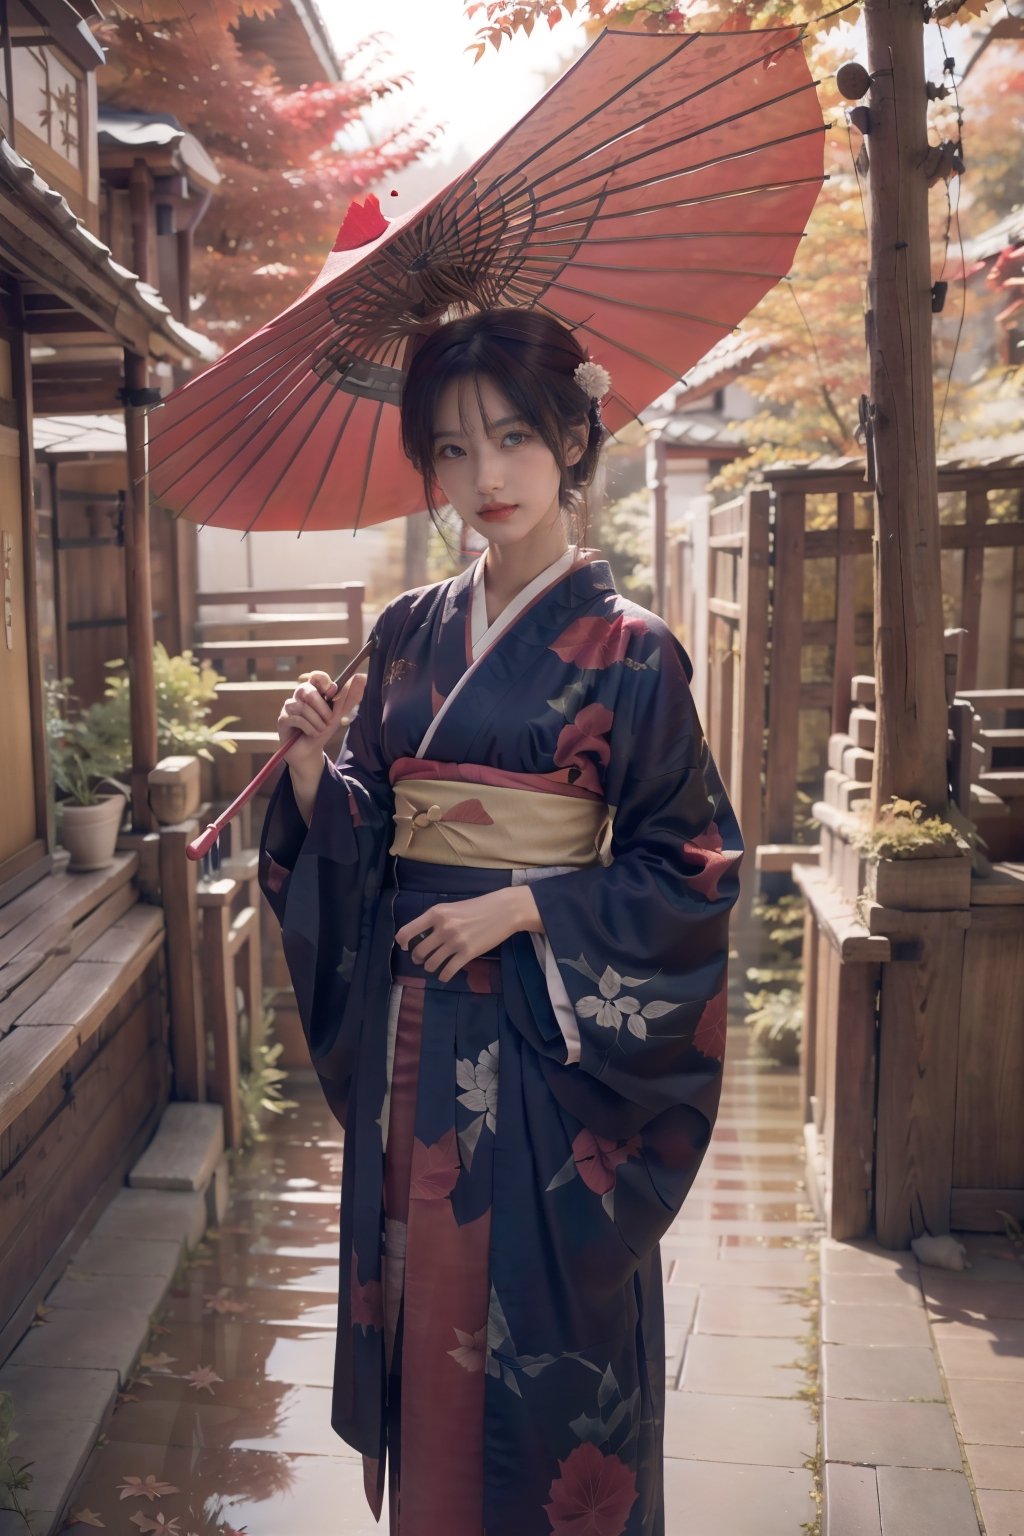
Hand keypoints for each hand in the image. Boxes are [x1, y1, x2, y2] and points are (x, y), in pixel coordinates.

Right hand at [277, 668, 366, 773]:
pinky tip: (311, 733)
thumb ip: (348, 697)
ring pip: (302, 706)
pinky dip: (309, 728)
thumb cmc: (323, 730)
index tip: (332, 692)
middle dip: (322, 707)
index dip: (323, 681)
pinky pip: (296, 718)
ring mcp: (290, 706)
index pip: (316, 676)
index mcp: (314, 691)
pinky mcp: (283, 718)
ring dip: (317, 721)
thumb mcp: (338, 715)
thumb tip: (362, 677)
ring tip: (320, 730)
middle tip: (329, 720)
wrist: (311, 752)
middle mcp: (300, 696)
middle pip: (307, 690)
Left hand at [394, 887, 542, 982]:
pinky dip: (443, 976)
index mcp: (436, 913)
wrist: (504, 910)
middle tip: (421, 959)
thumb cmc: (478, 907)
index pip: (407, 931)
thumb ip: (435, 920)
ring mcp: (455, 941)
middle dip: (417, 958)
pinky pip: (448, 971)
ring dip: (430, 967)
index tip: (404, 947)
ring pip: (431, 963)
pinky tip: (444, 975)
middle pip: (419, 951)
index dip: (401, 942)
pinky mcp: (468, 953)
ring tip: (434, 966)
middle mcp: (443, 927)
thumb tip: (419, 936)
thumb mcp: (452, 908)